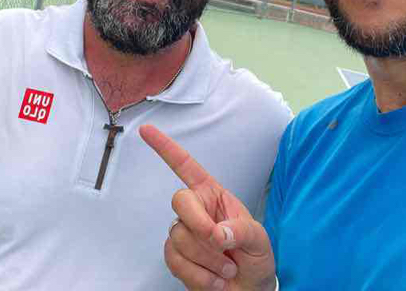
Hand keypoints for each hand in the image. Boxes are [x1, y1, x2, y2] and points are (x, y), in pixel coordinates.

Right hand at [140, 125, 276, 290]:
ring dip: (208, 259)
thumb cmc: (255, 258)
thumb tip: (218, 233)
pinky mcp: (177, 258)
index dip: (166, 148)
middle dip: (200, 225)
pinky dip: (200, 276)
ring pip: (179, 238)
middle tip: (220, 243)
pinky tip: (215, 280)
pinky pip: (176, 262)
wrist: (249, 290)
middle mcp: (196, 211)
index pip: (186, 167)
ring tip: (226, 268)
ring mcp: (183, 234)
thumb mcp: (258, 239)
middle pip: (180, 202)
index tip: (147, 131)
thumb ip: (240, 231)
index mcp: (214, 196)